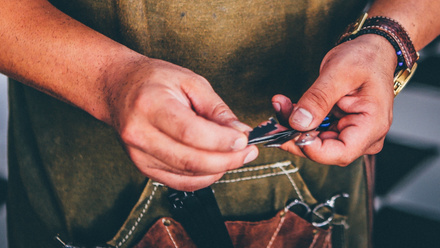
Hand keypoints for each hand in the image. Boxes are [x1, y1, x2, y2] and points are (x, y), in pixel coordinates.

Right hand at [107, 58, 257, 190]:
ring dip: (218, 170)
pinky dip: (203, 178)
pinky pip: (179, 182)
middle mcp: (140, 134)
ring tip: (236, 156)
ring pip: (187, 175)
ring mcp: (139, 155)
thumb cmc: (154, 80)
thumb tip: (240, 133)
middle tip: (248, 153)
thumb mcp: (190, 82)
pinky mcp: (143, 167)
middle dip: (227, 160)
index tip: (244, 140)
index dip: (221, 141)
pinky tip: (216, 166)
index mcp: (151, 105)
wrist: (118, 88)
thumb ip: (216, 109)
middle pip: (190, 160)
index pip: (191, 132)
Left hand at [272, 34, 396, 165]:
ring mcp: (350, 134)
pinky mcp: (338, 128)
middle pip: (324, 150)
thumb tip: (298, 122)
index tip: (289, 132)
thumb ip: (318, 99)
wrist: (370, 51)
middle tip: (275, 118)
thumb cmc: (364, 59)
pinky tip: (287, 107)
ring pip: (314, 142)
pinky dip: (298, 122)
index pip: (341, 153)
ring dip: (293, 127)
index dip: (311, 148)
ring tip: (280, 105)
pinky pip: (314, 132)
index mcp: (372, 126)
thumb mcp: (339, 73)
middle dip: (295, 135)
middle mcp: (364, 137)